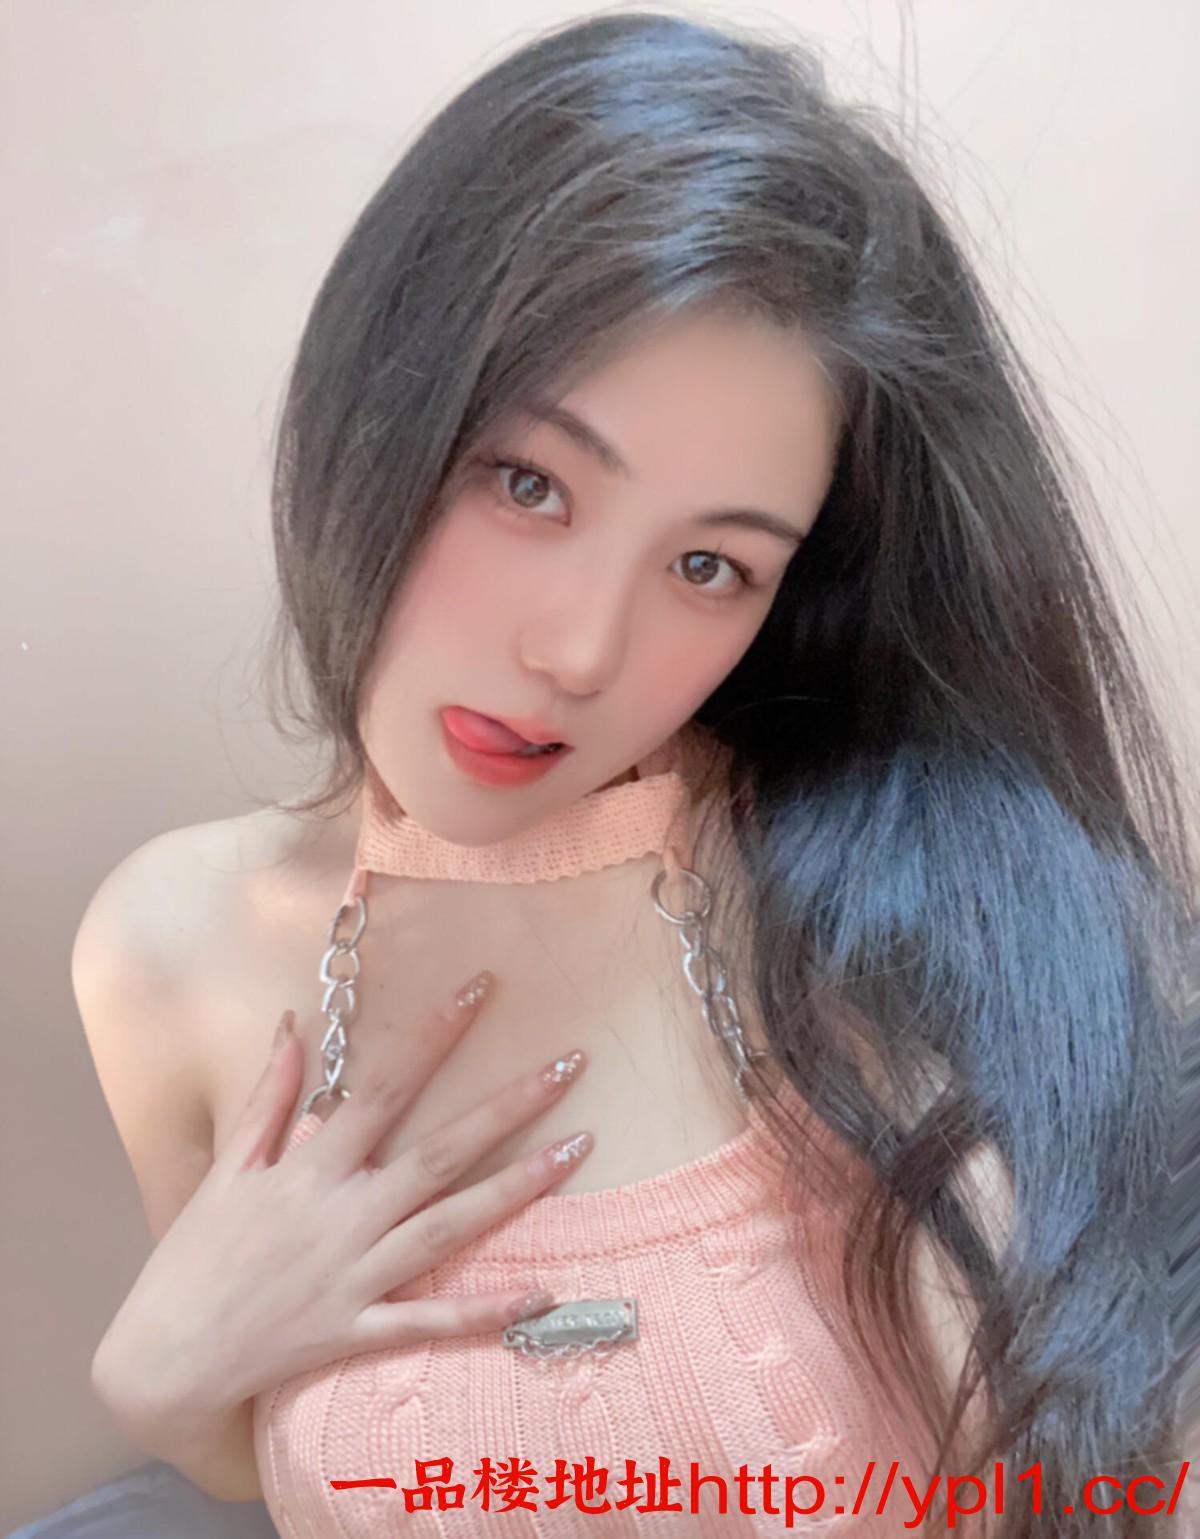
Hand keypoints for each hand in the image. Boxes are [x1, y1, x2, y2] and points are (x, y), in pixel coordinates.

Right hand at [93, 971, 590, 1418]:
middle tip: (570, 1062)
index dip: (435, 1035)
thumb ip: (268, 1095)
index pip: (385, 1087)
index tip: (481, 989)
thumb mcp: (227, 1167)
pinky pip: (435, 1318)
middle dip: (508, 1105)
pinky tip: (545, 1289)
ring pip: (451, 1226)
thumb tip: (292, 1023)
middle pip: (440, 1152)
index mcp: (311, 1169)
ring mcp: (358, 1275)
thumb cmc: (195, 1257)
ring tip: (579, 1148)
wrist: (166, 1361)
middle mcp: (343, 1216)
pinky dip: (488, 1309)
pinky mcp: (362, 1329)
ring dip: (519, 1187)